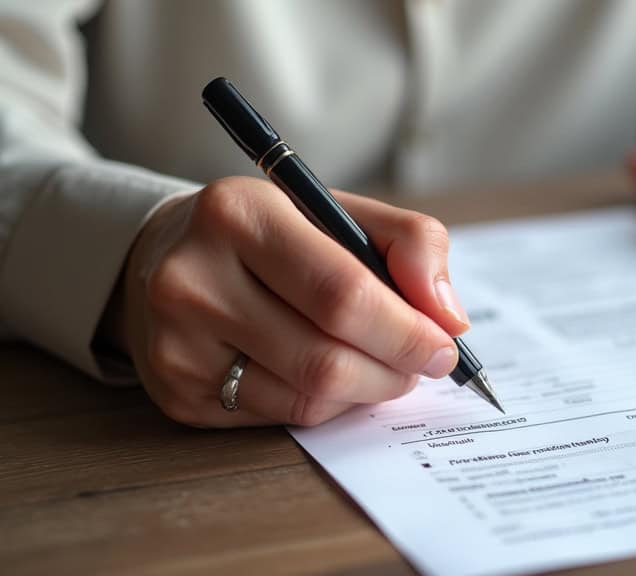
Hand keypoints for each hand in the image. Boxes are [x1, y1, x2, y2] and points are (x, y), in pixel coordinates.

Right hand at [106, 177, 469, 427]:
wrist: (169, 256)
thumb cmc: (276, 232)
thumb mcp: (341, 210)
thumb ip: (412, 243)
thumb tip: (449, 318)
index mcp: (238, 214)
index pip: (342, 294)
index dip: (406, 331)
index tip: (444, 346)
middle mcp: (194, 279)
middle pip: (326, 358)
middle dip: (394, 369)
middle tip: (422, 363)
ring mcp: (178, 343)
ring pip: (307, 399)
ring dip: (365, 390)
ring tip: (380, 364)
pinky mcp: (177, 393)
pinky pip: (281, 418)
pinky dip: (326, 404)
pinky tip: (330, 375)